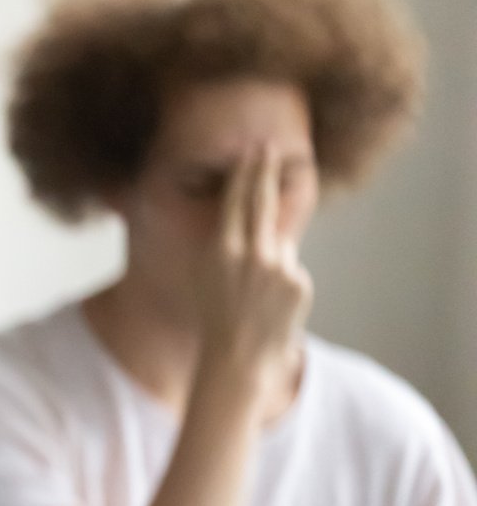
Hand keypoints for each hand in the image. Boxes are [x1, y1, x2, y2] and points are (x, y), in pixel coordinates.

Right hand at [194, 144, 312, 404]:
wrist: (238, 357)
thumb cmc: (215, 317)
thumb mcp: (206, 276)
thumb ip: (226, 244)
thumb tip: (246, 216)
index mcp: (220, 250)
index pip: (236, 200)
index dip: (245, 173)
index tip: (252, 152)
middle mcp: (250, 253)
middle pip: (261, 201)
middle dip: (265, 171)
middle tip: (269, 148)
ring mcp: (278, 266)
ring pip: (278, 245)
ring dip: (269, 261)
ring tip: (253, 294)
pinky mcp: (299, 281)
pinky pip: (291, 270)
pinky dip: (283, 283)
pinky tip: (271, 306)